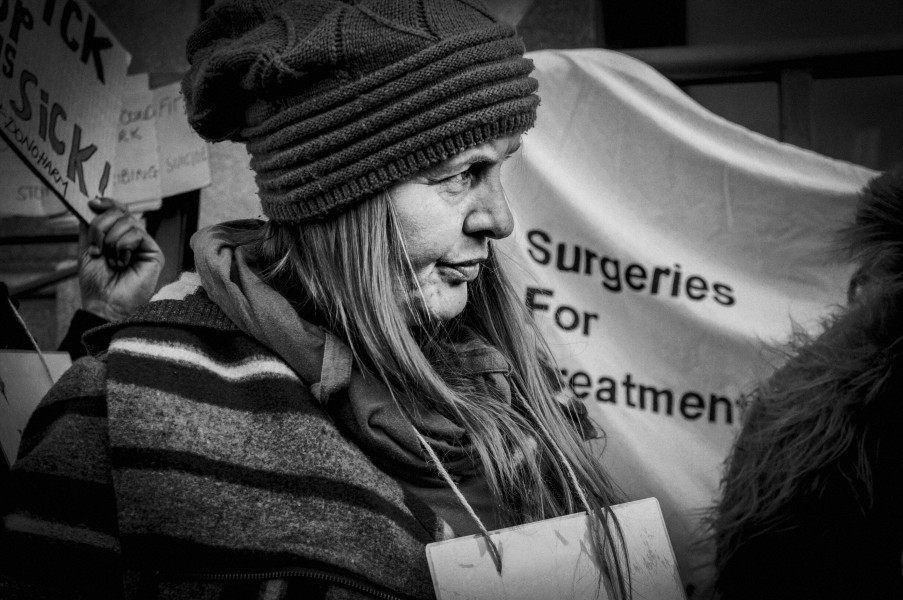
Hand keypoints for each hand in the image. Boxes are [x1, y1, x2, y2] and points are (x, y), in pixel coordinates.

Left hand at [78, 197, 164, 321]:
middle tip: (97, 250)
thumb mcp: (87, 249)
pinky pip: (137, 234)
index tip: (92, 204)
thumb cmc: (97, 283)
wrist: (105, 303)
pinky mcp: (154, 253)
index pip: (118, 210)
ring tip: (111, 261)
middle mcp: (133, 238)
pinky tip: (123, 262)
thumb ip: (89, 227)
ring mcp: (144, 245)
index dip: (107, 203)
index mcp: (118, 236)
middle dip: (101, 228)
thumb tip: (91, 204)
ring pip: (127, 222)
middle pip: (119, 213)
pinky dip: (123, 247)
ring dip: (111, 242)